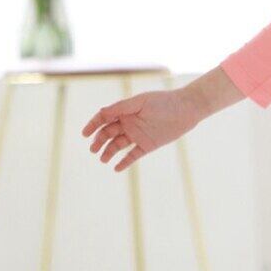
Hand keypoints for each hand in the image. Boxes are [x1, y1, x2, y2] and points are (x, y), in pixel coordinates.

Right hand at [81, 88, 199, 171]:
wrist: (186, 109)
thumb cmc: (164, 102)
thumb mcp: (141, 102)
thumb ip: (121, 107)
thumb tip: (101, 112)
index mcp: (126, 110)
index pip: (104, 118)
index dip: (93, 125)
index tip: (84, 134)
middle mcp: (129, 122)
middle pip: (108, 133)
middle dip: (98, 140)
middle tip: (93, 149)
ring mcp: (137, 135)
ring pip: (117, 145)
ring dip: (108, 152)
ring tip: (102, 159)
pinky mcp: (147, 145)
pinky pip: (132, 156)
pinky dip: (124, 162)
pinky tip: (116, 168)